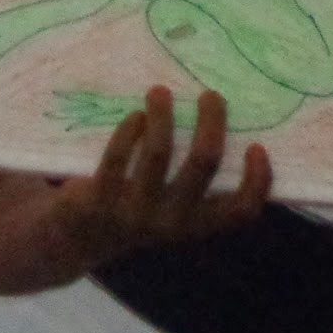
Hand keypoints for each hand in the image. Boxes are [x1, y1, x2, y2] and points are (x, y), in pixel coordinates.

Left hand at [49, 86, 269, 266]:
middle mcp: (170, 222)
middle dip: (211, 122)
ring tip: (160, 92)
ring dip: (163, 115)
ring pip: (159, 152)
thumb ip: (192, 181)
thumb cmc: (135, 211)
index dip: (256, 181)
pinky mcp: (101, 198)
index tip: (255, 146)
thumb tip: (218, 124)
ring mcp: (135, 212)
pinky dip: (130, 129)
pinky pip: (119, 154)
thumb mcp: (170, 208)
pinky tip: (135, 116)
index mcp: (194, 226)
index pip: (240, 212)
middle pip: (203, 163)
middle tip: (211, 95)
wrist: (75, 240)